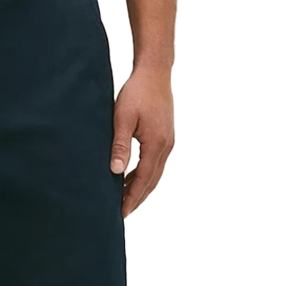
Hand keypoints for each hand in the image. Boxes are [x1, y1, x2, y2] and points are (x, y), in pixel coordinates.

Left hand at [109, 65, 175, 218]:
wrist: (155, 72)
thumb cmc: (137, 92)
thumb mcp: (123, 118)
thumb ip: (120, 145)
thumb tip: (115, 171)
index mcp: (156, 144)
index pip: (143, 179)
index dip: (132, 197)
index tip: (122, 213)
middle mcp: (167, 146)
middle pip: (152, 181)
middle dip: (138, 198)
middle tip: (123, 213)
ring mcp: (169, 141)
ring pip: (155, 173)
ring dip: (141, 187)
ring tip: (125, 199)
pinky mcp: (166, 136)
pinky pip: (156, 162)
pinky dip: (144, 174)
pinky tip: (132, 177)